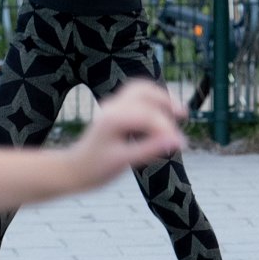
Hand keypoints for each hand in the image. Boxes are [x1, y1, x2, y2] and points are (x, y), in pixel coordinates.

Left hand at [67, 80, 186, 187]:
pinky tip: (161, 112)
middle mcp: (112, 106)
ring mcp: (112, 105)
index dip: (167, 128)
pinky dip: (151, 99)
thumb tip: (179, 141)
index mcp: (114, 118)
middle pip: (145, 92)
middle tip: (184, 115)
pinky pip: (135, 95)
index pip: (148, 116)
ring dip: (160, 96)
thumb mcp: (124, 161)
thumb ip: (151, 149)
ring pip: (140, 89)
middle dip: (166, 102)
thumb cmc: (96, 168)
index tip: (182, 144)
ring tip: (177, 110)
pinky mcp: (114, 109)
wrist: (74, 170)